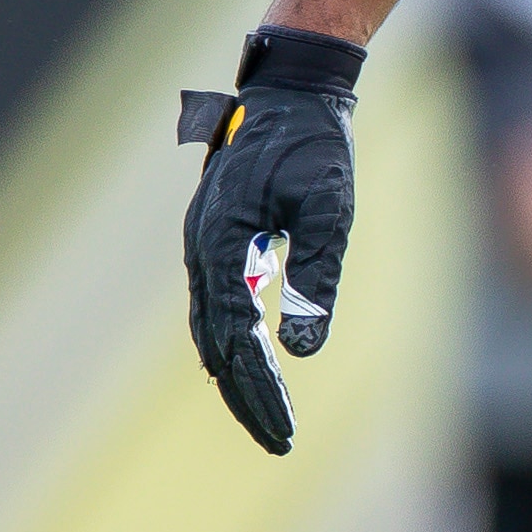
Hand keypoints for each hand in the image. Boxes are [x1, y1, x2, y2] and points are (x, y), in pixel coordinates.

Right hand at [179, 25, 364, 454]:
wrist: (292, 90)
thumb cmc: (315, 145)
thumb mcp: (329, 208)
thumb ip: (316, 275)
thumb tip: (302, 349)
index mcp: (223, 239)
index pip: (235, 335)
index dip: (258, 387)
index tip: (286, 431)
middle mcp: (202, 246)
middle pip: (215, 342)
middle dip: (246, 395)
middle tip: (281, 441)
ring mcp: (204, 243)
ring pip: (210, 328)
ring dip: (237, 375)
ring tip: (268, 418)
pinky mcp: (216, 239)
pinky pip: (216, 304)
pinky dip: (232, 343)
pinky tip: (254, 367)